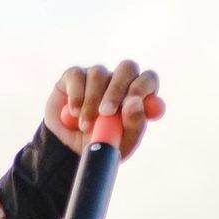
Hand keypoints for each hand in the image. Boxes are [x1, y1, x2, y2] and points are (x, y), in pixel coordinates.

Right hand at [44, 60, 160, 157]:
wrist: (70, 150)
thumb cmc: (102, 145)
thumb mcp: (122, 144)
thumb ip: (134, 125)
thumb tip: (135, 103)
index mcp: (135, 96)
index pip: (148, 79)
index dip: (143, 87)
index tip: (132, 103)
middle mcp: (119, 81)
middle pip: (127, 68)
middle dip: (116, 91)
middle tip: (106, 113)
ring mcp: (98, 76)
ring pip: (99, 74)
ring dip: (91, 102)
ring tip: (85, 127)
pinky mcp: (75, 75)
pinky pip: (77, 76)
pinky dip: (76, 97)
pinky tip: (74, 113)